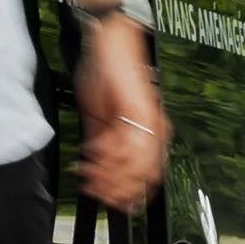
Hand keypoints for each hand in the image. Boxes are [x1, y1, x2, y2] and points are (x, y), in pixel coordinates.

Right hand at [73, 19, 168, 208]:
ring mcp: (149, 122)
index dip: (125, 192)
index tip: (106, 198)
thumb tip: (98, 165)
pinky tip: (92, 154)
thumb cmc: (106, 75)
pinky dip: (106, 155)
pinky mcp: (140, 112)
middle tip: (94, 190)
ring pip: (135, 165)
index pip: (145, 175)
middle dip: (115, 188)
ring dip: (108, 174)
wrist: (111, 45)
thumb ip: (103, 139)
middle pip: (142, 176)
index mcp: (150, 133)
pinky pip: (126, 145)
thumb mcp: (102, 113)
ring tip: (89, 174)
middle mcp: (155, 130)